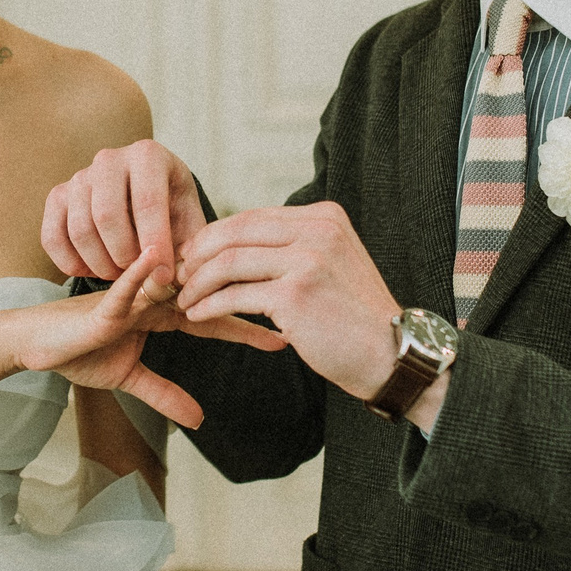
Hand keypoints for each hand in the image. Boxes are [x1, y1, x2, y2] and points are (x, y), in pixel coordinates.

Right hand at [0, 249, 279, 429]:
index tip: (284, 333)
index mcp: (160, 311)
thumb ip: (164, 394)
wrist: (32, 343)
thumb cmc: (77, 351)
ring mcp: (127, 296)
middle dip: (241, 297)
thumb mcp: (129, 378)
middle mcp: (149, 297)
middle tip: (282, 299)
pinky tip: (162, 263)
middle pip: (204, 293)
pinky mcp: (101, 304)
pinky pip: (124, 289)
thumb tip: (200, 420)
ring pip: (172, 283)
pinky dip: (141, 276)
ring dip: (207, 277)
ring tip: (245, 276)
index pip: (213, 315)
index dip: (247, 324)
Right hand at [43, 140, 208, 282]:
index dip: (155, 245)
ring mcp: (80, 176)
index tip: (163, 277)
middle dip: (124, 257)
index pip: (147, 202)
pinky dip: (71, 264)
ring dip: (100, 265)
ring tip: (121, 274)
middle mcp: (110, 159)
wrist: (148, 201)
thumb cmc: (173, 213)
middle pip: (107, 216)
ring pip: (80, 230)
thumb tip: (167, 275)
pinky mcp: (58, 196)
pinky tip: (94, 270)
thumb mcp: (191, 224)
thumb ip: (188, 248)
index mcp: (148, 155)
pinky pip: (53, 237)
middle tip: (138, 274)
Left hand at [175, 203, 399, 399]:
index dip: (215, 235)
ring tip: (184, 298)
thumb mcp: (333, 263)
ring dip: (198, 282)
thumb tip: (240, 244)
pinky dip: (209, 305)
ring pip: (229, 262)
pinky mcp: (295, 294)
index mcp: (325, 217)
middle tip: (178, 275)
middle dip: (198, 254)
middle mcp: (317, 230)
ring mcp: (307, 260)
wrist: (392, 354)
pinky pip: (235, 295)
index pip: (253, 217)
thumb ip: (297, 246)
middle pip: (235, 232)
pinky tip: (197, 315)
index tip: (193, 255)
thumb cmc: (356, 317)